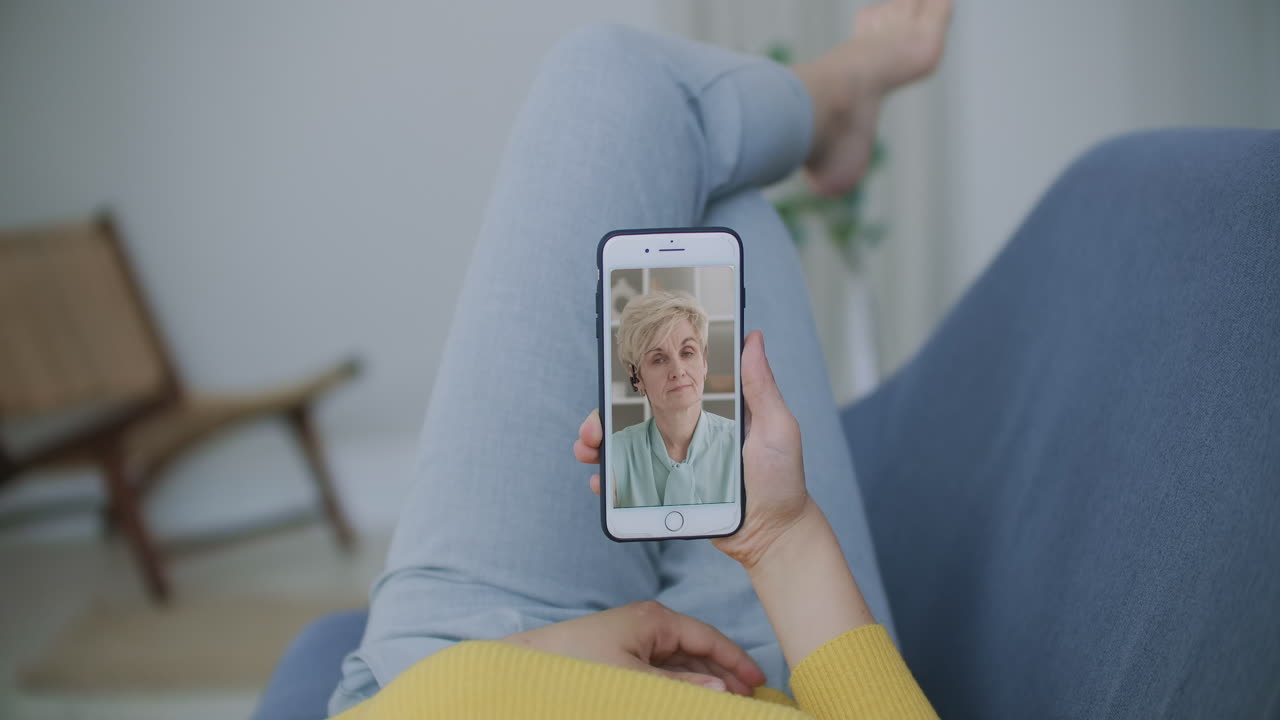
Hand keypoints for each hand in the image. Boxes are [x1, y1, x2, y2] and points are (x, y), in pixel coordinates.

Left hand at [503, 601, 764, 694]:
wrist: (526, 670)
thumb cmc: (577, 667)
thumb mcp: (636, 680)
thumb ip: (681, 685)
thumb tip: (723, 690)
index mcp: (655, 620)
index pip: (708, 638)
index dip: (736, 661)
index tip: (759, 683)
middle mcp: (647, 626)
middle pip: (697, 651)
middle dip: (724, 675)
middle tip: (749, 700)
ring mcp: (634, 642)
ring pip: (681, 664)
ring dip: (703, 683)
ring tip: (726, 704)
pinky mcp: (620, 658)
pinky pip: (661, 672)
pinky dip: (680, 686)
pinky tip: (691, 700)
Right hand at [575, 330, 816, 568]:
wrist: (775, 536)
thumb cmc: (781, 480)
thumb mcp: (776, 426)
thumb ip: (761, 386)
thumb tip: (753, 338)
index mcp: (707, 416)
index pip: (663, 394)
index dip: (634, 386)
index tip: (612, 379)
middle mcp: (686, 439)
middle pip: (633, 423)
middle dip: (602, 421)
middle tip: (591, 429)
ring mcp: (674, 469)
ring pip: (625, 453)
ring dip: (598, 449)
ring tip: (588, 451)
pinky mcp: (668, 497)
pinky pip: (632, 488)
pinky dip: (610, 483)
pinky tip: (601, 482)